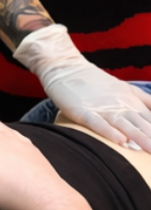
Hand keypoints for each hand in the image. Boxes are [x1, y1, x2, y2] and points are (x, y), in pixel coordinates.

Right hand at [13, 24, 150, 152]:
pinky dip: (109, 132)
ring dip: (141, 138)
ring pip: (126, 125)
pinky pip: (97, 123)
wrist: (67, 67)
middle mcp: (121, 106)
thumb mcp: (126, 90)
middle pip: (143, 125)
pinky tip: (120, 141)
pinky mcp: (83, 111)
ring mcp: (102, 108)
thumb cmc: (95, 83)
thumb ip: (146, 102)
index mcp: (132, 103)